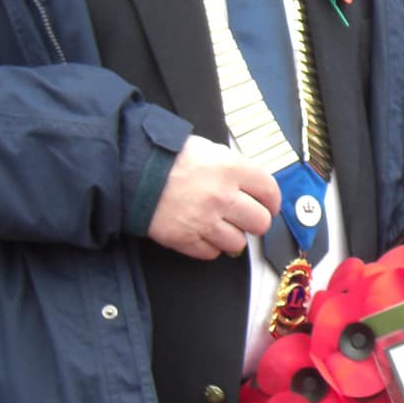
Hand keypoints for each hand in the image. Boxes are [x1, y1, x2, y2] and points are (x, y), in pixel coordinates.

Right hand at [145, 136, 280, 260]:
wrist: (131, 170)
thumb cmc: (167, 156)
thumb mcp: (207, 149)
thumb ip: (233, 167)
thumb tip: (251, 185)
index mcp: (231, 168)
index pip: (269, 191)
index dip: (272, 201)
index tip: (269, 205)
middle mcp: (222, 196)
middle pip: (260, 222)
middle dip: (255, 222)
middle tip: (246, 219)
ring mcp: (204, 220)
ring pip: (238, 243)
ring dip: (232, 237)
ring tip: (221, 227)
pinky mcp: (185, 238)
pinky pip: (210, 253)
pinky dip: (209, 247)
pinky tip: (202, 234)